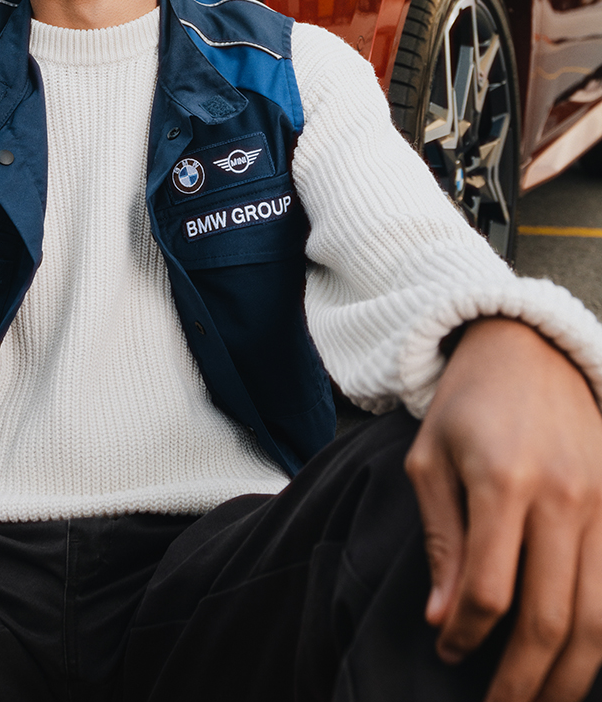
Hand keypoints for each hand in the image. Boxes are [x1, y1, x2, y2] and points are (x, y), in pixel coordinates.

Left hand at [405, 317, 601, 701]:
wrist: (527, 348)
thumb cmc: (465, 405)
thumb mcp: (429, 460)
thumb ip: (440, 540)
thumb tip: (443, 621)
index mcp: (503, 482)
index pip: (488, 590)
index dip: (466, 637)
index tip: (449, 654)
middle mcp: (563, 497)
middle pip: (551, 617)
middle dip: (523, 680)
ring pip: (599, 618)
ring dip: (571, 675)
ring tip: (542, 701)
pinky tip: (581, 662)